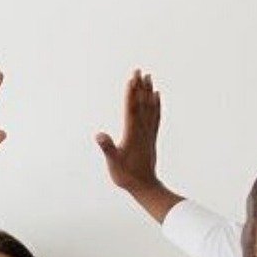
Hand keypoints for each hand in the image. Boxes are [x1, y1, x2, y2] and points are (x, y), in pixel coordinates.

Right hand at [94, 70, 161, 194]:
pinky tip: (157, 96)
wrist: (145, 186)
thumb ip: (107, 148)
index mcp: (132, 134)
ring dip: (149, 91)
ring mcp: (149, 133)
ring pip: (150, 107)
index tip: (131, 79)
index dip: (131, 93)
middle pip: (142, 104)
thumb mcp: (113, 163)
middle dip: (140, 87)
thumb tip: (99, 135)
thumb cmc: (126, 176)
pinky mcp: (152, 137)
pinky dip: (156, 104)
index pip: (131, 109)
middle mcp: (142, 130)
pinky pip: (155, 116)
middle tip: (139, 70)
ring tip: (149, 77)